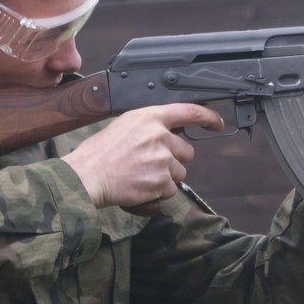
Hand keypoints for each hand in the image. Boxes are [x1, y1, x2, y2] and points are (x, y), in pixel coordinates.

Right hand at [62, 103, 223, 208]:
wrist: (87, 176)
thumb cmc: (99, 153)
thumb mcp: (124, 126)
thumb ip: (149, 126)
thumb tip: (169, 133)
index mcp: (149, 117)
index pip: (189, 112)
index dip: (208, 118)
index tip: (216, 123)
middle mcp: (159, 136)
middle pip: (186, 150)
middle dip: (174, 159)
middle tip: (150, 163)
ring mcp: (162, 159)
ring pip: (180, 171)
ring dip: (166, 177)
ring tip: (141, 175)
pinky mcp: (162, 182)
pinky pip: (171, 189)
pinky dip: (159, 192)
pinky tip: (141, 185)